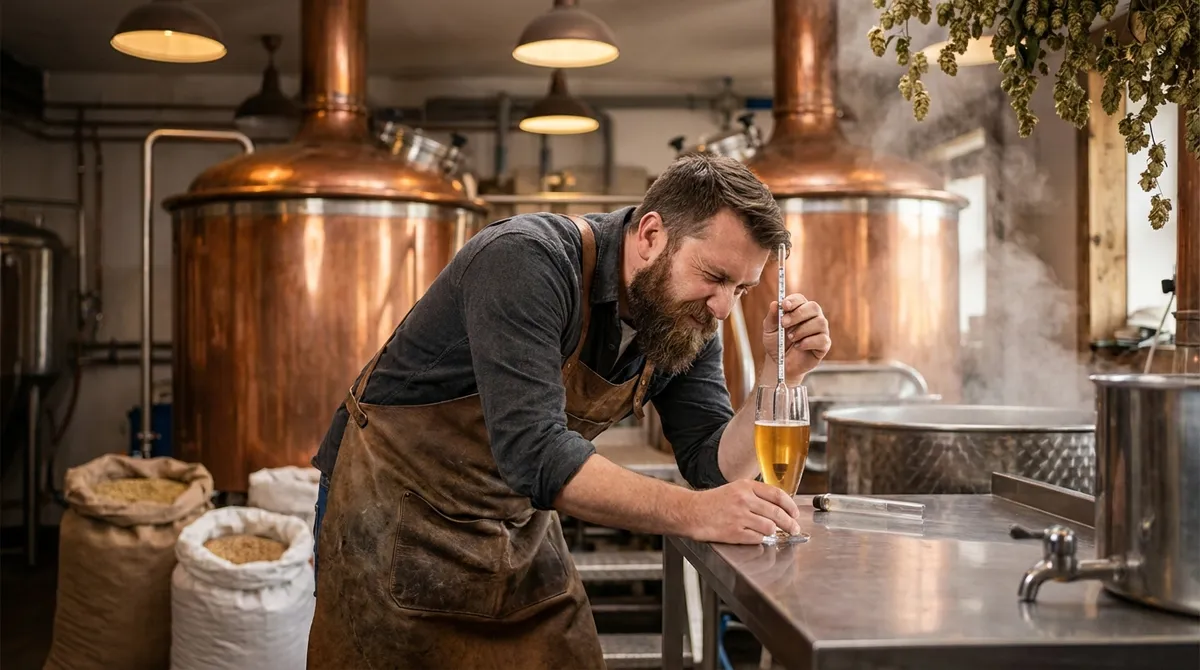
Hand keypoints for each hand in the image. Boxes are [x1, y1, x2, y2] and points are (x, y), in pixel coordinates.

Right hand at [683, 480, 801, 543]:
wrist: (691, 512)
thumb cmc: (712, 502)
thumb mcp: (734, 489)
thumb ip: (755, 495)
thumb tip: (778, 506)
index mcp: (746, 487)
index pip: (777, 495)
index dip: (790, 506)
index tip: (795, 513)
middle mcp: (744, 500)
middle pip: (777, 513)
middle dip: (790, 523)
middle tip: (794, 528)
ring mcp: (739, 516)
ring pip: (770, 527)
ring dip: (775, 532)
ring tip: (775, 534)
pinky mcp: (734, 532)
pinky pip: (757, 538)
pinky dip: (761, 539)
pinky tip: (758, 537)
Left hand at [762, 293, 829, 382]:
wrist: (781, 364)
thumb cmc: (777, 344)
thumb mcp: (769, 331)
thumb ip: (772, 318)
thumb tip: (774, 303)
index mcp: (799, 310)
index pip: (800, 299)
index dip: (794, 301)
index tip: (785, 306)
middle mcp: (813, 317)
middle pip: (813, 307)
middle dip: (798, 314)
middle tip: (784, 324)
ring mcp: (820, 330)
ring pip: (820, 322)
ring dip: (802, 330)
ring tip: (791, 338)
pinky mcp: (824, 344)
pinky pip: (822, 339)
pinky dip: (808, 342)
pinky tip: (799, 347)